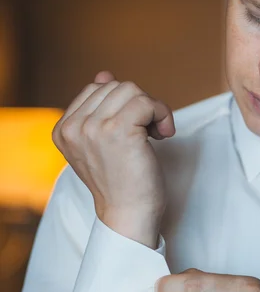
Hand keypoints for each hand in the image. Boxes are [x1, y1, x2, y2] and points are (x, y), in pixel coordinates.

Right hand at [52, 71, 175, 246]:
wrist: (128, 216)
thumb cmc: (121, 184)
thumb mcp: (103, 144)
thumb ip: (99, 110)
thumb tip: (104, 75)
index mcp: (63, 130)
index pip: (96, 89)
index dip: (123, 105)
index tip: (133, 131)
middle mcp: (72, 127)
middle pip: (115, 86)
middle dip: (138, 106)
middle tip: (147, 134)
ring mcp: (92, 128)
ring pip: (131, 90)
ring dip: (152, 110)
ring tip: (154, 136)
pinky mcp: (116, 130)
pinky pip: (146, 102)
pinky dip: (162, 114)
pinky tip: (163, 136)